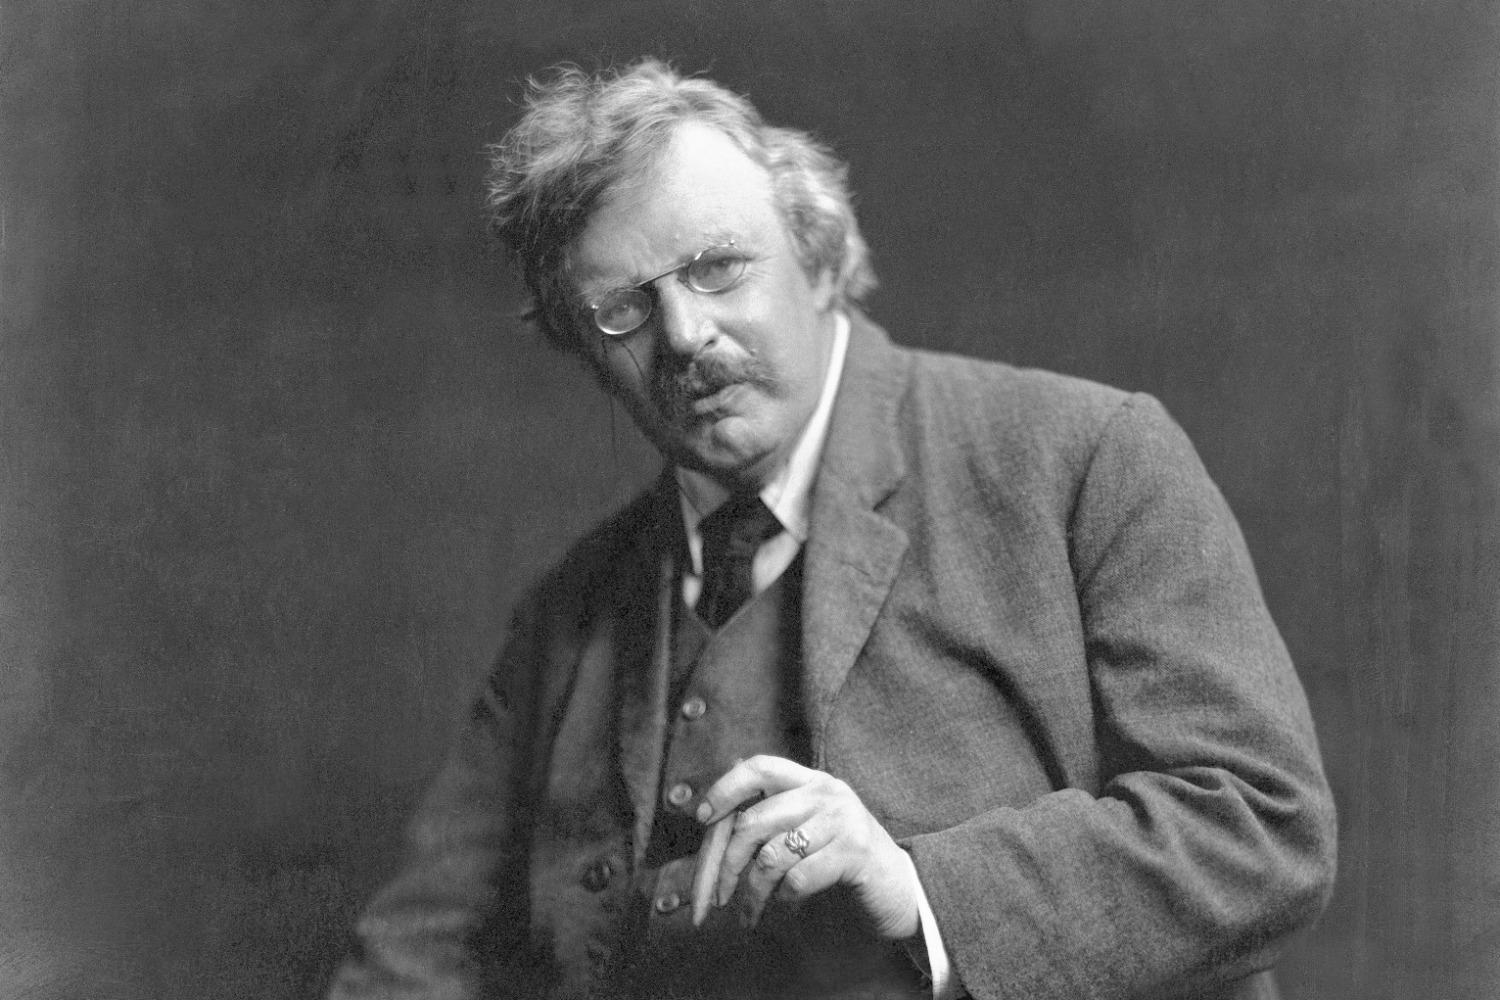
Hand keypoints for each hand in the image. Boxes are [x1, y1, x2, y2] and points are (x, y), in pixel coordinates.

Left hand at [690, 755, 919, 939]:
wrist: (901, 888)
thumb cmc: (842, 861)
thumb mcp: (809, 830)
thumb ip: (771, 822)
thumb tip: (711, 822)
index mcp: (811, 781)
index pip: (759, 767)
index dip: (725, 789)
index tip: (702, 817)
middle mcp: (826, 792)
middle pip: (754, 821)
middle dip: (728, 864)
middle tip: (718, 897)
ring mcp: (842, 819)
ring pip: (771, 856)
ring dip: (753, 892)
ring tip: (750, 912)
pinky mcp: (853, 852)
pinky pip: (797, 878)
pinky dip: (784, 899)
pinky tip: (788, 905)